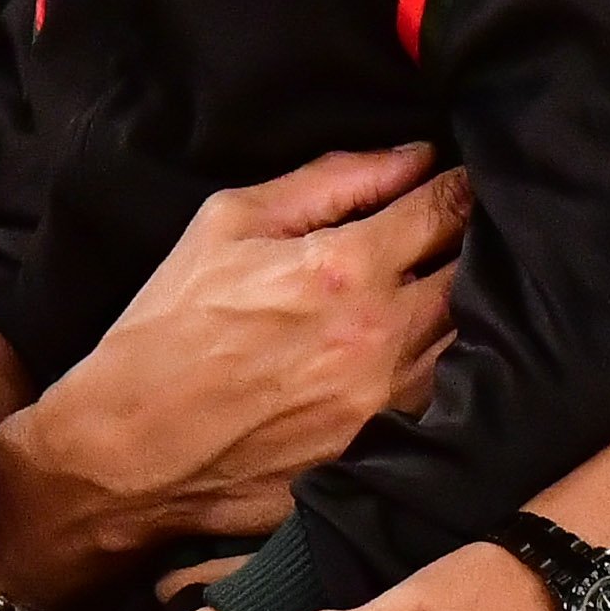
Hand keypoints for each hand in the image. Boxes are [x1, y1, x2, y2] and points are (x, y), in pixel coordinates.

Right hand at [26, 147, 460, 553]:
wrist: (131, 448)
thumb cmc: (170, 328)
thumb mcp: (228, 223)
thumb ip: (330, 181)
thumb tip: (412, 157)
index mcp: (345, 267)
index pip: (447, 207)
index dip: (463, 186)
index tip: (464, 181)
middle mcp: (382, 335)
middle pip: (478, 274)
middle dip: (478, 245)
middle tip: (466, 233)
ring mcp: (390, 402)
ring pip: (476, 339)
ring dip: (472, 309)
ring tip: (445, 290)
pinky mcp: (385, 452)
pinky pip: (450, 399)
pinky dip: (452, 369)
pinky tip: (428, 353)